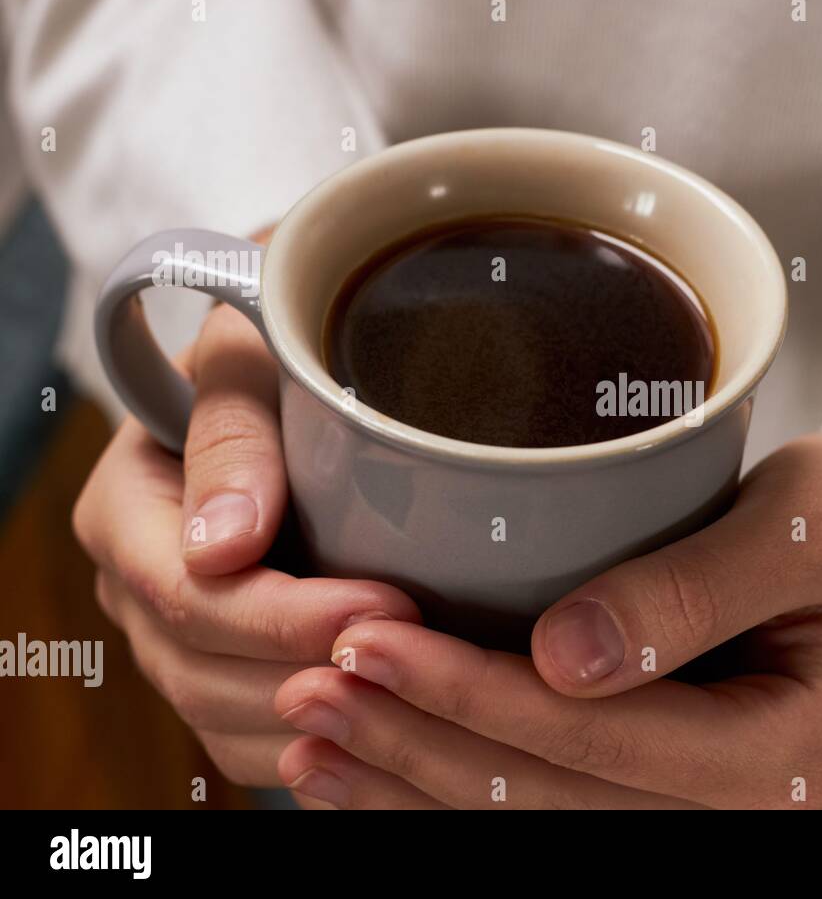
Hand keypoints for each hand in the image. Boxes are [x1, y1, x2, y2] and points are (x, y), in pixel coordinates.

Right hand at [73, 303, 421, 789]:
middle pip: (202, 670)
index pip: (189, 592)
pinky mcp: (222, 666)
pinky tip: (385, 731)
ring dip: (319, 721)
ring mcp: (174, 635)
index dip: (287, 614)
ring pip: (226, 718)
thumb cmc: (272, 352)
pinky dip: (316, 747)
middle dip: (312, 671)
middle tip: (417, 657)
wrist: (288, 378)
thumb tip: (223, 546)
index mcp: (126, 510)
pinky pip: (252, 739)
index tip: (388, 602)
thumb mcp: (247, 353)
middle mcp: (137, 584)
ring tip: (412, 699)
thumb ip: (232, 429)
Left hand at [275, 403, 821, 808]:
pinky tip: (368, 768)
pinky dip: (444, 797)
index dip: (470, 699)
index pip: (596, 741)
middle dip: (415, 750)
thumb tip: (567, 658)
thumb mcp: (804, 528)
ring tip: (308, 737)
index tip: (364, 640)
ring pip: (529, 829)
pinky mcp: (659, 799)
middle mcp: (736, 817)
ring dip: (409, 789)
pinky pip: (542, 817)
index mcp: (777, 762)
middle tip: (309, 686)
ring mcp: (694, 819)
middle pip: (545, 804)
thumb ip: (694, 592)